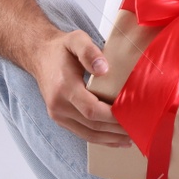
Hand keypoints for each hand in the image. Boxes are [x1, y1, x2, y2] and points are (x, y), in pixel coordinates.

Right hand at [29, 29, 130, 146]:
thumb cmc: (61, 48)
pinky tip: (115, 139)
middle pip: (92, 125)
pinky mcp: (60, 119)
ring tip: (130, 138)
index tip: (131, 115)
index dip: (112, 117)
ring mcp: (58, 115)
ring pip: (88, 134)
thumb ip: (89, 52)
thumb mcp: (76, 39)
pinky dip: (100, 138)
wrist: (40, 56)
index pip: (91, 110)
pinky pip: (82, 133)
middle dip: (116, 130)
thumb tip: (104, 69)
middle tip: (138, 129)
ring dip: (110, 139)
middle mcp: (58, 105)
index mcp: (64, 87)